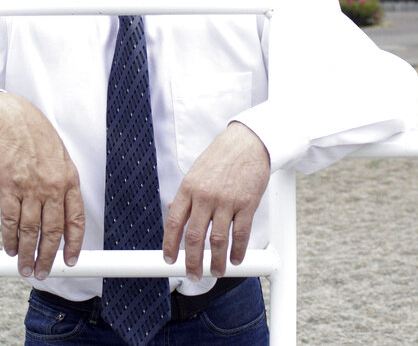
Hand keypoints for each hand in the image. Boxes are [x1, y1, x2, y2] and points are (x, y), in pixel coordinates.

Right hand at [0, 92, 84, 279]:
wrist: (12, 120)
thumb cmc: (36, 137)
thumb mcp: (61, 159)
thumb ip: (63, 186)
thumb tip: (64, 214)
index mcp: (69, 180)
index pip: (76, 220)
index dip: (74, 245)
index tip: (71, 260)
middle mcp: (52, 186)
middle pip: (52, 232)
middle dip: (47, 257)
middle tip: (43, 271)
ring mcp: (30, 188)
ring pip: (30, 231)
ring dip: (27, 253)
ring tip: (25, 266)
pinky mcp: (8, 187)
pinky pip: (9, 220)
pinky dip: (10, 238)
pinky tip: (10, 247)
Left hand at [162, 121, 269, 280]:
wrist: (248, 143)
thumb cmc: (221, 157)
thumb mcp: (195, 172)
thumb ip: (185, 195)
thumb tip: (172, 211)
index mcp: (188, 188)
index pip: (174, 223)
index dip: (170, 246)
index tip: (169, 260)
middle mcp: (205, 196)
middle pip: (194, 237)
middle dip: (192, 261)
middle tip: (193, 274)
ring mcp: (227, 201)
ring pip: (218, 240)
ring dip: (215, 261)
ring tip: (215, 272)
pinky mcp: (247, 204)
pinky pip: (241, 234)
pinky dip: (238, 251)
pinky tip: (235, 259)